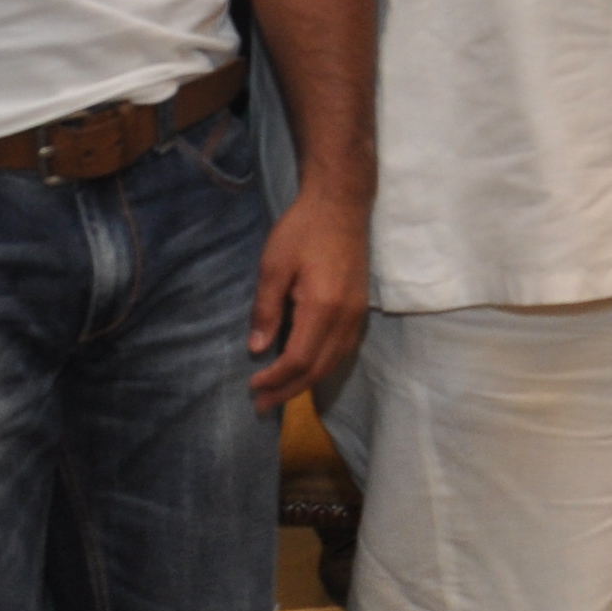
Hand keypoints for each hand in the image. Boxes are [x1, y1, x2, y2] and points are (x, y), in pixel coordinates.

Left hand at [245, 187, 369, 406]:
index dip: (275, 379)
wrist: (340, 205)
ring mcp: (356, 316)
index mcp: (322, 308)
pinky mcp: (359, 310)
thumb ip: (266, 309)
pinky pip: (342, 351)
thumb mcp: (274, 265)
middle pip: (318, 369)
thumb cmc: (302, 230)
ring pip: (333, 363)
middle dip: (288, 390)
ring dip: (305, 383)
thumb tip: (257, 349)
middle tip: (262, 406)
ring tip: (280, 393)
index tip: (252, 388)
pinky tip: (305, 370)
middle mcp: (345, 318)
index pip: (298, 359)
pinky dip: (321, 367)